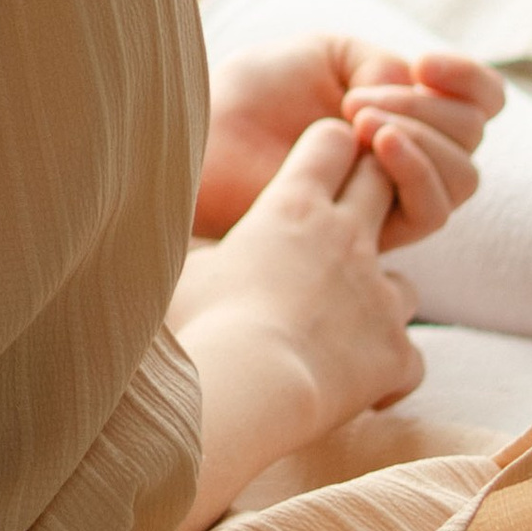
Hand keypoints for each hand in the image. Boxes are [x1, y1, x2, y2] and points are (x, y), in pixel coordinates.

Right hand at [170, 119, 425, 530]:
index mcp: (291, 207)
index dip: (330, 147)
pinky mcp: (396, 352)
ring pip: (406, 281)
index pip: (330, 142)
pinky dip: (388, 369)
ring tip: (345, 325)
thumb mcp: (177, 266)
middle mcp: (346, 239)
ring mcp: (379, 296)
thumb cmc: (200, 321)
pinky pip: (409, 355)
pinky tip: (361, 388)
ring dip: (381, 297)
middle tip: (342, 230)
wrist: (248, 387)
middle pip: (382, 187)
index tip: (319, 161)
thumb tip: (122, 223)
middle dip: (372, 197)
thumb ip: (175, 241)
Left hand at [195, 37, 503, 252]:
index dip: (470, 81)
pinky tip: (374, 146)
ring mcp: (395, 196)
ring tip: (361, 120)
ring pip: (461, 177)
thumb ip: (377, 63)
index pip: (479, 101)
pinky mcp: (376, 234)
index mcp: (405, 107)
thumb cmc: (254, 93)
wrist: (205, 135)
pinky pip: (430, 212)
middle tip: (358, 100)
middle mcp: (409, 154)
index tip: (427, 64)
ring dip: (424, 140)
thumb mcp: (322, 53)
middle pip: (470, 137)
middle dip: (429, 110)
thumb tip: (412, 87)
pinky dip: (415, 173)